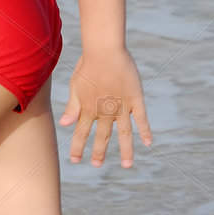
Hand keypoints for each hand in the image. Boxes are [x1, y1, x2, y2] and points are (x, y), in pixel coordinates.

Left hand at [57, 49, 152, 166]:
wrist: (105, 50)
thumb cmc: (87, 65)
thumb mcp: (75, 86)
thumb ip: (72, 107)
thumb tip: (65, 125)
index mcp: (88, 109)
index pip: (80, 133)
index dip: (77, 147)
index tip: (75, 160)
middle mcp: (105, 112)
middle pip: (102, 136)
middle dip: (99, 152)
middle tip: (96, 165)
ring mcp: (121, 107)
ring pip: (124, 134)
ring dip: (125, 151)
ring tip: (126, 165)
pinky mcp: (135, 99)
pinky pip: (141, 119)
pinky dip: (145, 131)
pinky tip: (148, 143)